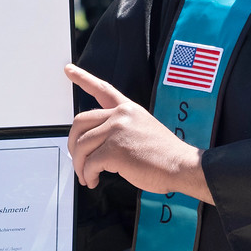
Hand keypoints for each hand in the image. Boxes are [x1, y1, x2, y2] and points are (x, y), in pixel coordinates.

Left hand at [66, 65, 210, 201]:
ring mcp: (117, 131)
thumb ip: (121, 129)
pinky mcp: (114, 150)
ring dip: (80, 165)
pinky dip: (87, 176)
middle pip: (80, 122)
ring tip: (86, 176)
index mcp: (128, 109)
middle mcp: (121, 115)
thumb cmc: (165, 155)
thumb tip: (97, 144)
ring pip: (81, 146)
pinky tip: (94, 181)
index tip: (69, 69)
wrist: (182, 165)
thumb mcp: (143, 129)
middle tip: (77, 159)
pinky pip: (89, 164)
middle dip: (73, 144)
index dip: (83, 78)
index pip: (102, 89)